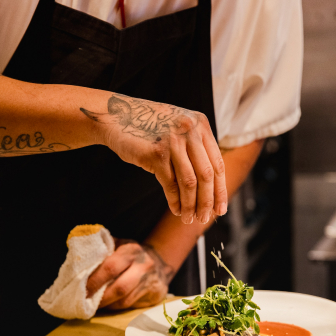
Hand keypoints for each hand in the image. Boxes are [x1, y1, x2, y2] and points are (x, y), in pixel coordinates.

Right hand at [80, 94, 226, 223]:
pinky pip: (171, 184)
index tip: (220, 210)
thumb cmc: (148, 128)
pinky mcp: (156, 153)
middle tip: (204, 218)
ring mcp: (173, 141)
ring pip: (190, 182)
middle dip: (207, 202)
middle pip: (207, 175)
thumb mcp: (178, 130)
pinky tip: (175, 210)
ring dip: (191, 205)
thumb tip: (210, 188)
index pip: (217, 164)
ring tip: (189, 219)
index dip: (220, 190)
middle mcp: (190, 130)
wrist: (115, 116)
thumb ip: (195, 149)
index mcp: (201, 124)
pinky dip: (175, 201)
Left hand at [86, 240, 174, 309]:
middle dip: (100, 298)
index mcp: (132, 250)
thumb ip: (101, 251)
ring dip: (107, 305)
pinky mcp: (155, 296)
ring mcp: (151, 282)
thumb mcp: (119, 245)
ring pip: (125, 301)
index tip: (81, 290)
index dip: (94, 281)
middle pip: (120, 288)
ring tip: (93, 306)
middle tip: (85, 302)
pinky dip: (116, 307)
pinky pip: (132, 306)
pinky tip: (108, 305)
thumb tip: (76, 262)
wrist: (161, 262)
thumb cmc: (132, 254)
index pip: (111, 267)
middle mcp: (144, 266)